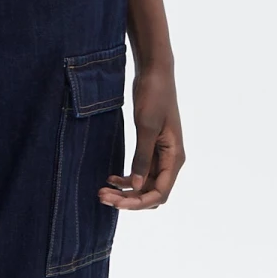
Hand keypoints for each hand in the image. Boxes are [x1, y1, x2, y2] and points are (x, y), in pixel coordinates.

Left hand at [99, 59, 184, 211]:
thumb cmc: (154, 96)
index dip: (139, 202)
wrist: (154, 73)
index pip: (160, 193)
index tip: (116, 203)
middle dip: (128, 199)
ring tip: (101, 191)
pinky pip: (140, 171)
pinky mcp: (150, 147)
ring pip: (143, 184)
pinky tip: (109, 178)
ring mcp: (160, 154)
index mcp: (174, 157)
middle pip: (150, 192)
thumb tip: (136, 186)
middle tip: (102, 196)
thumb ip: (142, 158)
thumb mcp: (146, 127)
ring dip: (124, 190)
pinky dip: (126, 178)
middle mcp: (170, 160)